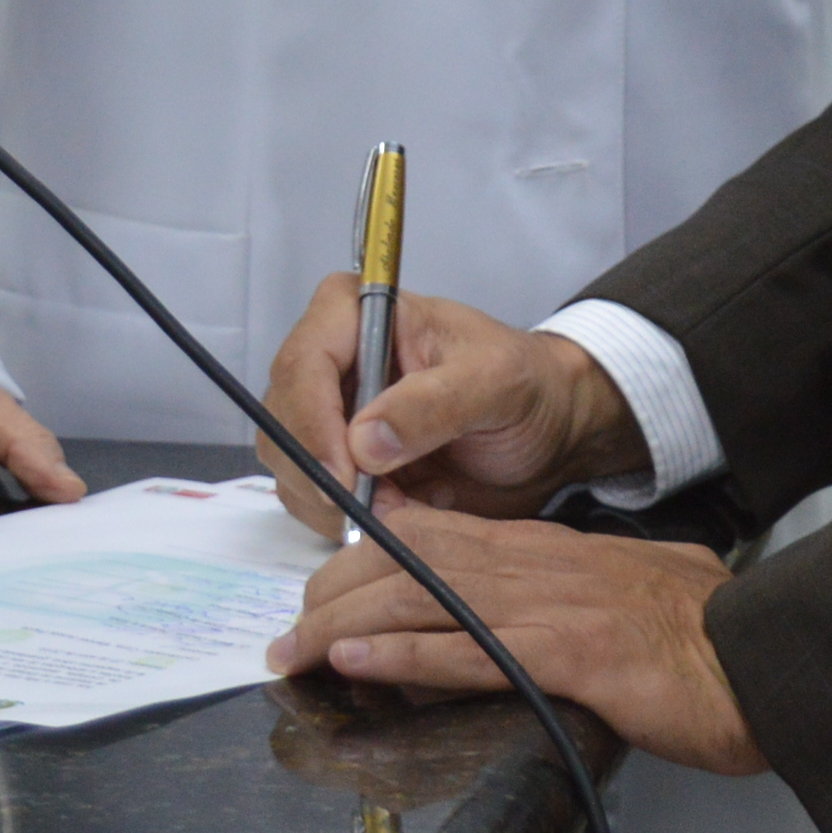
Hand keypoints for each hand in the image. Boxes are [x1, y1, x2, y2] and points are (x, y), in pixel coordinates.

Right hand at [257, 279, 646, 533]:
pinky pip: (315, 501)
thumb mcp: (496, 382)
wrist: (548, 431)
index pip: (303, 362)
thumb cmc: (527, 384)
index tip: (344, 476)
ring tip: (405, 509)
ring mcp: (329, 415)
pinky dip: (349, 520)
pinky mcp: (339, 463)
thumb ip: (435, 403)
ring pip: (292, 468)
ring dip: (337, 504)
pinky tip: (401, 516)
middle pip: (283, 420)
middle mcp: (331, 360)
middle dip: (321, 474)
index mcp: (357, 312)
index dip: (311, 423)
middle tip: (375, 509)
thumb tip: (364, 441)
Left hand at [265, 503, 763, 776]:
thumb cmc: (702, 631)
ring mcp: (546, 606)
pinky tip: (355, 662)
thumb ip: (575, 593)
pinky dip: (401, 655)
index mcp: (543, 550)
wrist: (758, 655)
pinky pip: (465, 650)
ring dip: (343, 626)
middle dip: (333, 595)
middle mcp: (532, 566)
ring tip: (292, 652)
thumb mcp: (625, 589)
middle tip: (286, 638)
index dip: (362, 561)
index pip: (428, 536)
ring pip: (419, 599)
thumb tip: (548, 612)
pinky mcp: (565, 654)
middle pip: (405, 560)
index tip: (322, 594)